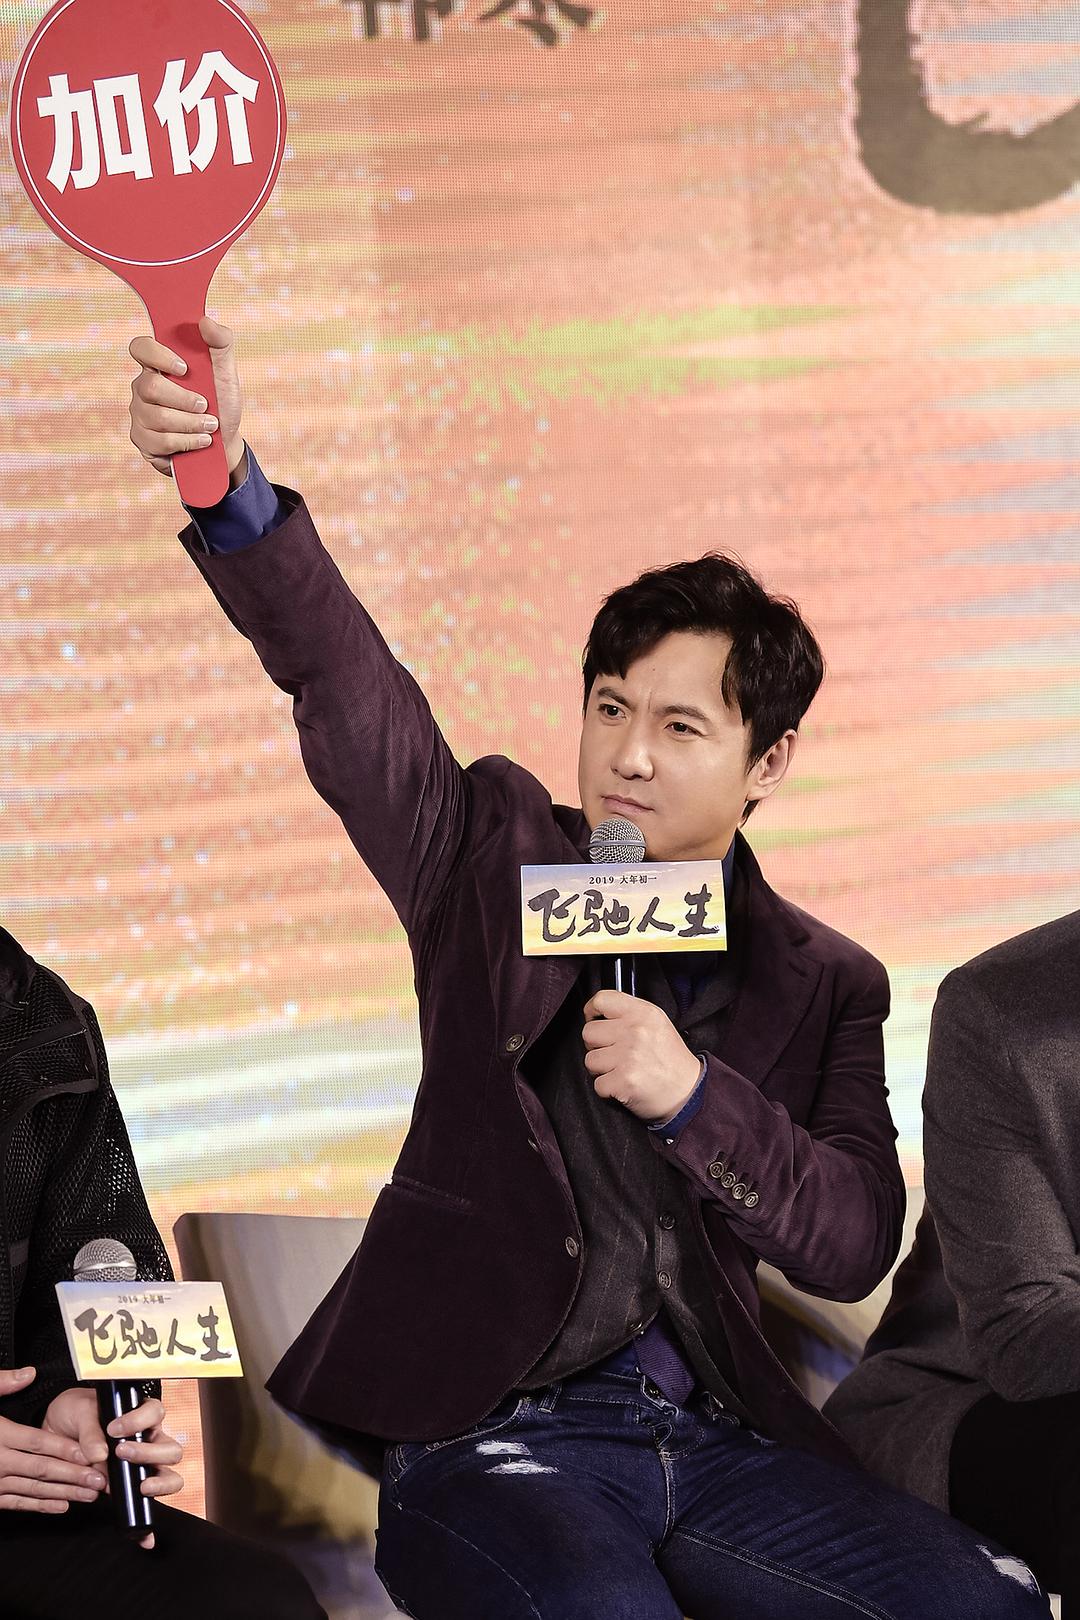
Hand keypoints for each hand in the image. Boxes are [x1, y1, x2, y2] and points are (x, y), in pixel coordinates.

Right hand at [0, 1367, 106, 1515]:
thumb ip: (2, 1384)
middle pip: (41, 1469)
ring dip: (62, 1493)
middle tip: (98, 1480)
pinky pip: (15, 1502)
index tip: (88, 1454)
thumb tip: (29, 1373)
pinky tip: (60, 1506)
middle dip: (72, 1476)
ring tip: (88, 1495)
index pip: (38, 1442)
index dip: (65, 1448)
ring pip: (32, 1489)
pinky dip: (38, 1505)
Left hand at [43, 1389, 184, 1549]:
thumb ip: (90, 1431)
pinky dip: (147, 1526)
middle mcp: (148, 1441)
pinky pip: (146, 1508)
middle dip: (151, 1454)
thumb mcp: (79, 1414)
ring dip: (158, 1483)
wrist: (55, 1434)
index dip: (140, 1420)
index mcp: (140, 1416)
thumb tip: (99, 1456)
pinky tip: (145, 1539)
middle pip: (172, 1449)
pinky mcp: (128, 1490)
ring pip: (169, 1476)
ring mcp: (141, 1468)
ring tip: (138, 1487)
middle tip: (121, 1454)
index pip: (155, 1413)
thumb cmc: (75, 1415)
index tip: (114, 1429)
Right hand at [129, 315, 244, 482]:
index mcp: (158, 365)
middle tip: (206, 407)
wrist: (225, 441)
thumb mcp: (226, 373)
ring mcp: (139, 414)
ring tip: (210, 427)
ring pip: (157, 418)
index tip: (184, 369)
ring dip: (191, 424)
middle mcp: (143, 387)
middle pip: (150, 388)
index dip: (158, 356)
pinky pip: (159, 441)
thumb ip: (221, 343)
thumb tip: (205, 321)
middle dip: (185, 400)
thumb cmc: (221, 402)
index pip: (140, 348)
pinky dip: (186, 442)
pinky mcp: (143, 440)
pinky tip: (200, 442)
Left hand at [582, 990, 701, 1121]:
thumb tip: (598, 1015)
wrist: (689, 1092)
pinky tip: (625, 1086)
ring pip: (590, 1060)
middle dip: (597, 1046)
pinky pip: (598, 1084)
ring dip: (602, 1070)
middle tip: (614, 1055)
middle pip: (589, 1032)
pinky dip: (608, 1090)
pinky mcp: (623, 1081)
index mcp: (643, 1013)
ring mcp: (628, 1056)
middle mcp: (635, 1031)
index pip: (602, 999)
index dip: (591, 1011)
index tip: (593, 1019)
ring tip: (622, 1071)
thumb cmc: (671, 1060)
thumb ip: (629, 1015)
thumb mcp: (657, 1024)